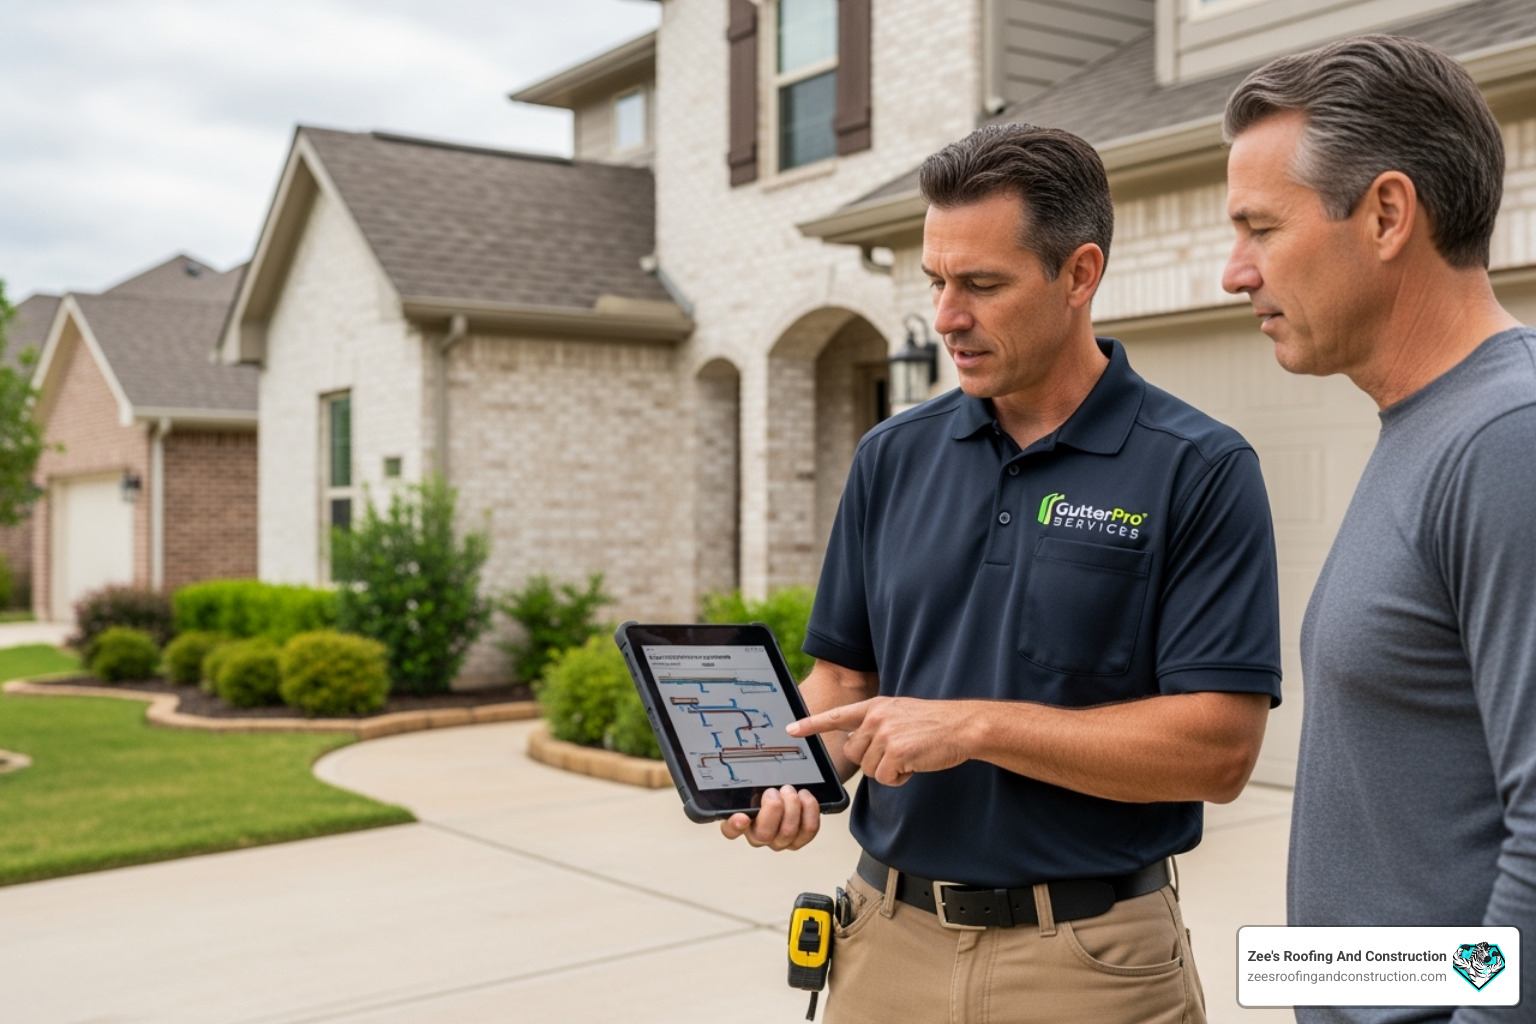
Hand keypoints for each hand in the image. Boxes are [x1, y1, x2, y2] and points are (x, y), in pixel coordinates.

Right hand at [720, 784, 820, 850]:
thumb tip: (735, 761)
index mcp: (740, 819)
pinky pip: (808, 829)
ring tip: (790, 791)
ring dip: (792, 806)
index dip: (735, 826)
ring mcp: (779, 840)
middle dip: (773, 808)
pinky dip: (809, 809)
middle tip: (775, 792)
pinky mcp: (798, 839)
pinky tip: (804, 797)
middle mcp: (758, 834)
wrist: (789, 787)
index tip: (742, 817)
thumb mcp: (756, 778)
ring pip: (787, 832)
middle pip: (763, 834)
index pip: (730, 830)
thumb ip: (748, 778)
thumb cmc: (769, 784)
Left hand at [790, 697, 968, 785]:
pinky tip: (914, 764)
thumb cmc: (934, 723)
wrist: (962, 726)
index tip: (791, 730)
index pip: (836, 716)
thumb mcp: (899, 713)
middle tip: (896, 754)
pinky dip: (900, 778)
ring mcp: (885, 734)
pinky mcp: (896, 752)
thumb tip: (856, 743)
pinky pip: (885, 778)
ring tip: (910, 755)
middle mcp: (875, 718)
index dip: (811, 724)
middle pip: (854, 753)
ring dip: (889, 770)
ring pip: (869, 769)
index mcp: (874, 706)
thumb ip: (876, 724)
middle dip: (872, 761)